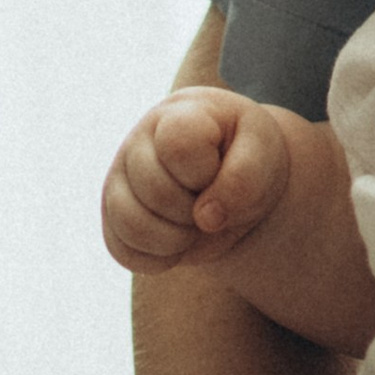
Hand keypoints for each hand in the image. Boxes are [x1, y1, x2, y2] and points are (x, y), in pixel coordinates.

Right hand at [103, 87, 291, 272]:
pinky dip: (158, 259)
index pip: (177, 145)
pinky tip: (179, 243)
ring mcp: (119, 179)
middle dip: (194, 210)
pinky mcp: (112, 216)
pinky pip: (123, 252)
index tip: (219, 167)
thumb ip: (244, 177)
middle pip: (155, 191)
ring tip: (196, 226)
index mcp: (179, 114)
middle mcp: (139, 141)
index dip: (204, 171)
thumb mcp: (263, 152)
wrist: (233, 174)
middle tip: (213, 203)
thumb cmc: (248, 154)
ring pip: (131, 224)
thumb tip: (206, 218)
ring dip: (176, 240)